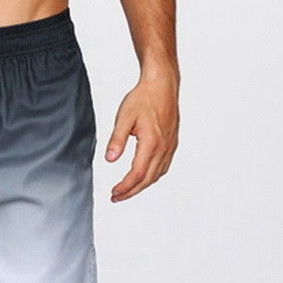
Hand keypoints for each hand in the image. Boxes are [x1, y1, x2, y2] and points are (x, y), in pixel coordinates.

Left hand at [105, 72, 178, 202]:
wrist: (162, 85)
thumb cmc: (144, 98)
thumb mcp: (124, 117)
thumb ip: (117, 139)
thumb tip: (110, 159)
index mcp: (151, 143)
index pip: (137, 174)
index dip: (125, 187)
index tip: (114, 193)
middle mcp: (163, 147)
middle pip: (148, 179)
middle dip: (131, 191)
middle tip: (117, 197)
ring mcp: (169, 146)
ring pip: (157, 174)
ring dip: (142, 185)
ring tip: (128, 190)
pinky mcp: (171, 143)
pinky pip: (163, 166)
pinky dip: (152, 176)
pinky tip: (144, 176)